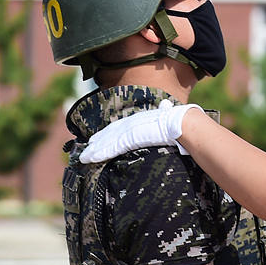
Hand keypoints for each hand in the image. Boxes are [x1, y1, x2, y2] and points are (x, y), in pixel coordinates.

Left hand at [79, 101, 201, 162]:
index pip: (119, 127)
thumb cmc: (179, 119)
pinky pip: (112, 148)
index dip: (107, 134)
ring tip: (84, 158)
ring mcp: (129, 131)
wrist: (181, 122)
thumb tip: (166, 105)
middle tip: (85, 151)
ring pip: (107, 142)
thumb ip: (164, 111)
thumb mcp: (168, 114)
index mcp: (139, 118)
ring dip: (94, 151)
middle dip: (96, 143)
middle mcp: (131, 123)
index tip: (97, 139)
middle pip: (109, 134)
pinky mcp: (130, 139)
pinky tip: (92, 158)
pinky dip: (101, 153)